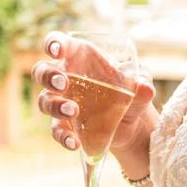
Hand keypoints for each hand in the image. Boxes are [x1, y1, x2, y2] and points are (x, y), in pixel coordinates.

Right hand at [31, 33, 156, 172]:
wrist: (132, 123)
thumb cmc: (131, 91)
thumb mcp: (140, 85)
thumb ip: (142, 83)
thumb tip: (144, 88)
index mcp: (79, 57)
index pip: (58, 44)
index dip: (53, 44)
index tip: (57, 51)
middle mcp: (66, 78)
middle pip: (41, 71)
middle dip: (47, 76)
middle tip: (63, 83)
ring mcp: (62, 102)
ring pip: (44, 101)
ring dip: (54, 105)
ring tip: (73, 111)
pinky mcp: (66, 125)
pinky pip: (56, 130)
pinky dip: (63, 136)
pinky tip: (74, 142)